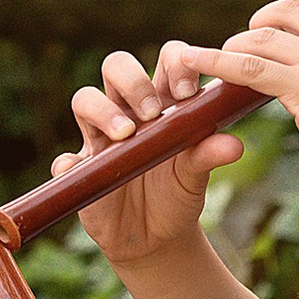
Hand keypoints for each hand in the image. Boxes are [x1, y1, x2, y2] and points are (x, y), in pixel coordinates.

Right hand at [61, 41, 242, 267]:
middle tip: (153, 111)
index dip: (174, 64)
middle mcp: (127, 111)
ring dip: (102, 110)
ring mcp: (99, 138)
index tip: (187, 93)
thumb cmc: (177, 194)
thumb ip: (209, 155)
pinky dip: (69, 163)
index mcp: (162, 103)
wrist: (155, 238)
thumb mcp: (196, 176)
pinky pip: (64, 160)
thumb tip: (234, 144)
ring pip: (84, 98)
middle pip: (116, 66)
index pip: (165, 60)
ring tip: (126, 135)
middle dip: (133, 79)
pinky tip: (80, 169)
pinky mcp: (80, 170)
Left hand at [175, 0, 298, 191]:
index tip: (281, 25)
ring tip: (219, 61)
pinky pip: (249, 66)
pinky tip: (194, 63)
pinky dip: (215, 61)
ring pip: (264, 36)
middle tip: (248, 42)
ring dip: (236, 46)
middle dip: (262, 21)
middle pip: (289, 8)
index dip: (296, 11)